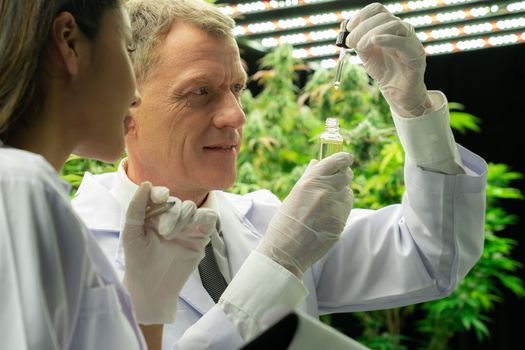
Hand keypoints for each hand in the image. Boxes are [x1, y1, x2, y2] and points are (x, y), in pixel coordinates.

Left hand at [121, 182, 217, 323]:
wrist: (151, 287)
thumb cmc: (137, 260)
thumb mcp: (131, 232)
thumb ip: (136, 208)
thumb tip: (147, 183)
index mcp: (154, 215)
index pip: (161, 195)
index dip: (161, 192)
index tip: (161, 197)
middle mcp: (171, 219)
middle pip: (178, 202)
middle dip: (172, 213)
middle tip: (164, 232)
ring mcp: (187, 228)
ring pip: (193, 208)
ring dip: (184, 217)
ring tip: (172, 235)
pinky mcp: (200, 237)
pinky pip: (209, 218)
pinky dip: (203, 217)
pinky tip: (192, 227)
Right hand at [256, 152, 353, 277]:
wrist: (286, 250)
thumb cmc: (285, 222)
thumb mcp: (294, 194)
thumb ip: (309, 177)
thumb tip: (317, 162)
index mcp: (311, 181)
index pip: (337, 161)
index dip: (344, 158)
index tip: (346, 158)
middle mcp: (326, 191)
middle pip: (347, 175)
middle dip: (344, 175)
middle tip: (337, 179)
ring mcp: (336, 207)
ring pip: (348, 192)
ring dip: (342, 192)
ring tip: (327, 202)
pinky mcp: (341, 221)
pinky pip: (347, 207)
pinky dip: (342, 206)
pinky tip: (329, 214)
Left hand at [345, 3, 431, 116]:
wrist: (397, 92)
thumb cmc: (384, 71)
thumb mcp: (366, 54)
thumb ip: (359, 42)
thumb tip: (346, 31)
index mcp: (390, 27)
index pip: (378, 10)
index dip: (362, 15)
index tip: (348, 27)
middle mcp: (402, 30)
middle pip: (383, 16)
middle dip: (362, 27)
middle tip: (350, 42)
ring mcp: (410, 40)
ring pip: (393, 25)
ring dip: (371, 34)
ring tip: (360, 47)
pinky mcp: (416, 54)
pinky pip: (402, 42)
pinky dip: (386, 39)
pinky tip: (374, 41)